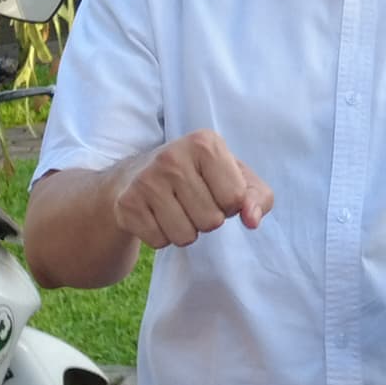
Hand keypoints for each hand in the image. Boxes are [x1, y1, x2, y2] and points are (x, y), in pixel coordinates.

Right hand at [111, 131, 271, 248]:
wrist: (134, 176)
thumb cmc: (198, 177)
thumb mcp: (235, 178)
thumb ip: (258, 198)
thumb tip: (252, 221)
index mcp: (205, 142)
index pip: (236, 199)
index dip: (230, 204)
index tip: (214, 189)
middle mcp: (172, 156)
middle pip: (212, 220)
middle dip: (208, 219)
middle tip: (192, 200)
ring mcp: (146, 180)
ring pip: (186, 236)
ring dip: (186, 231)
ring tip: (175, 208)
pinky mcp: (127, 204)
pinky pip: (161, 242)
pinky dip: (163, 236)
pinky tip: (156, 215)